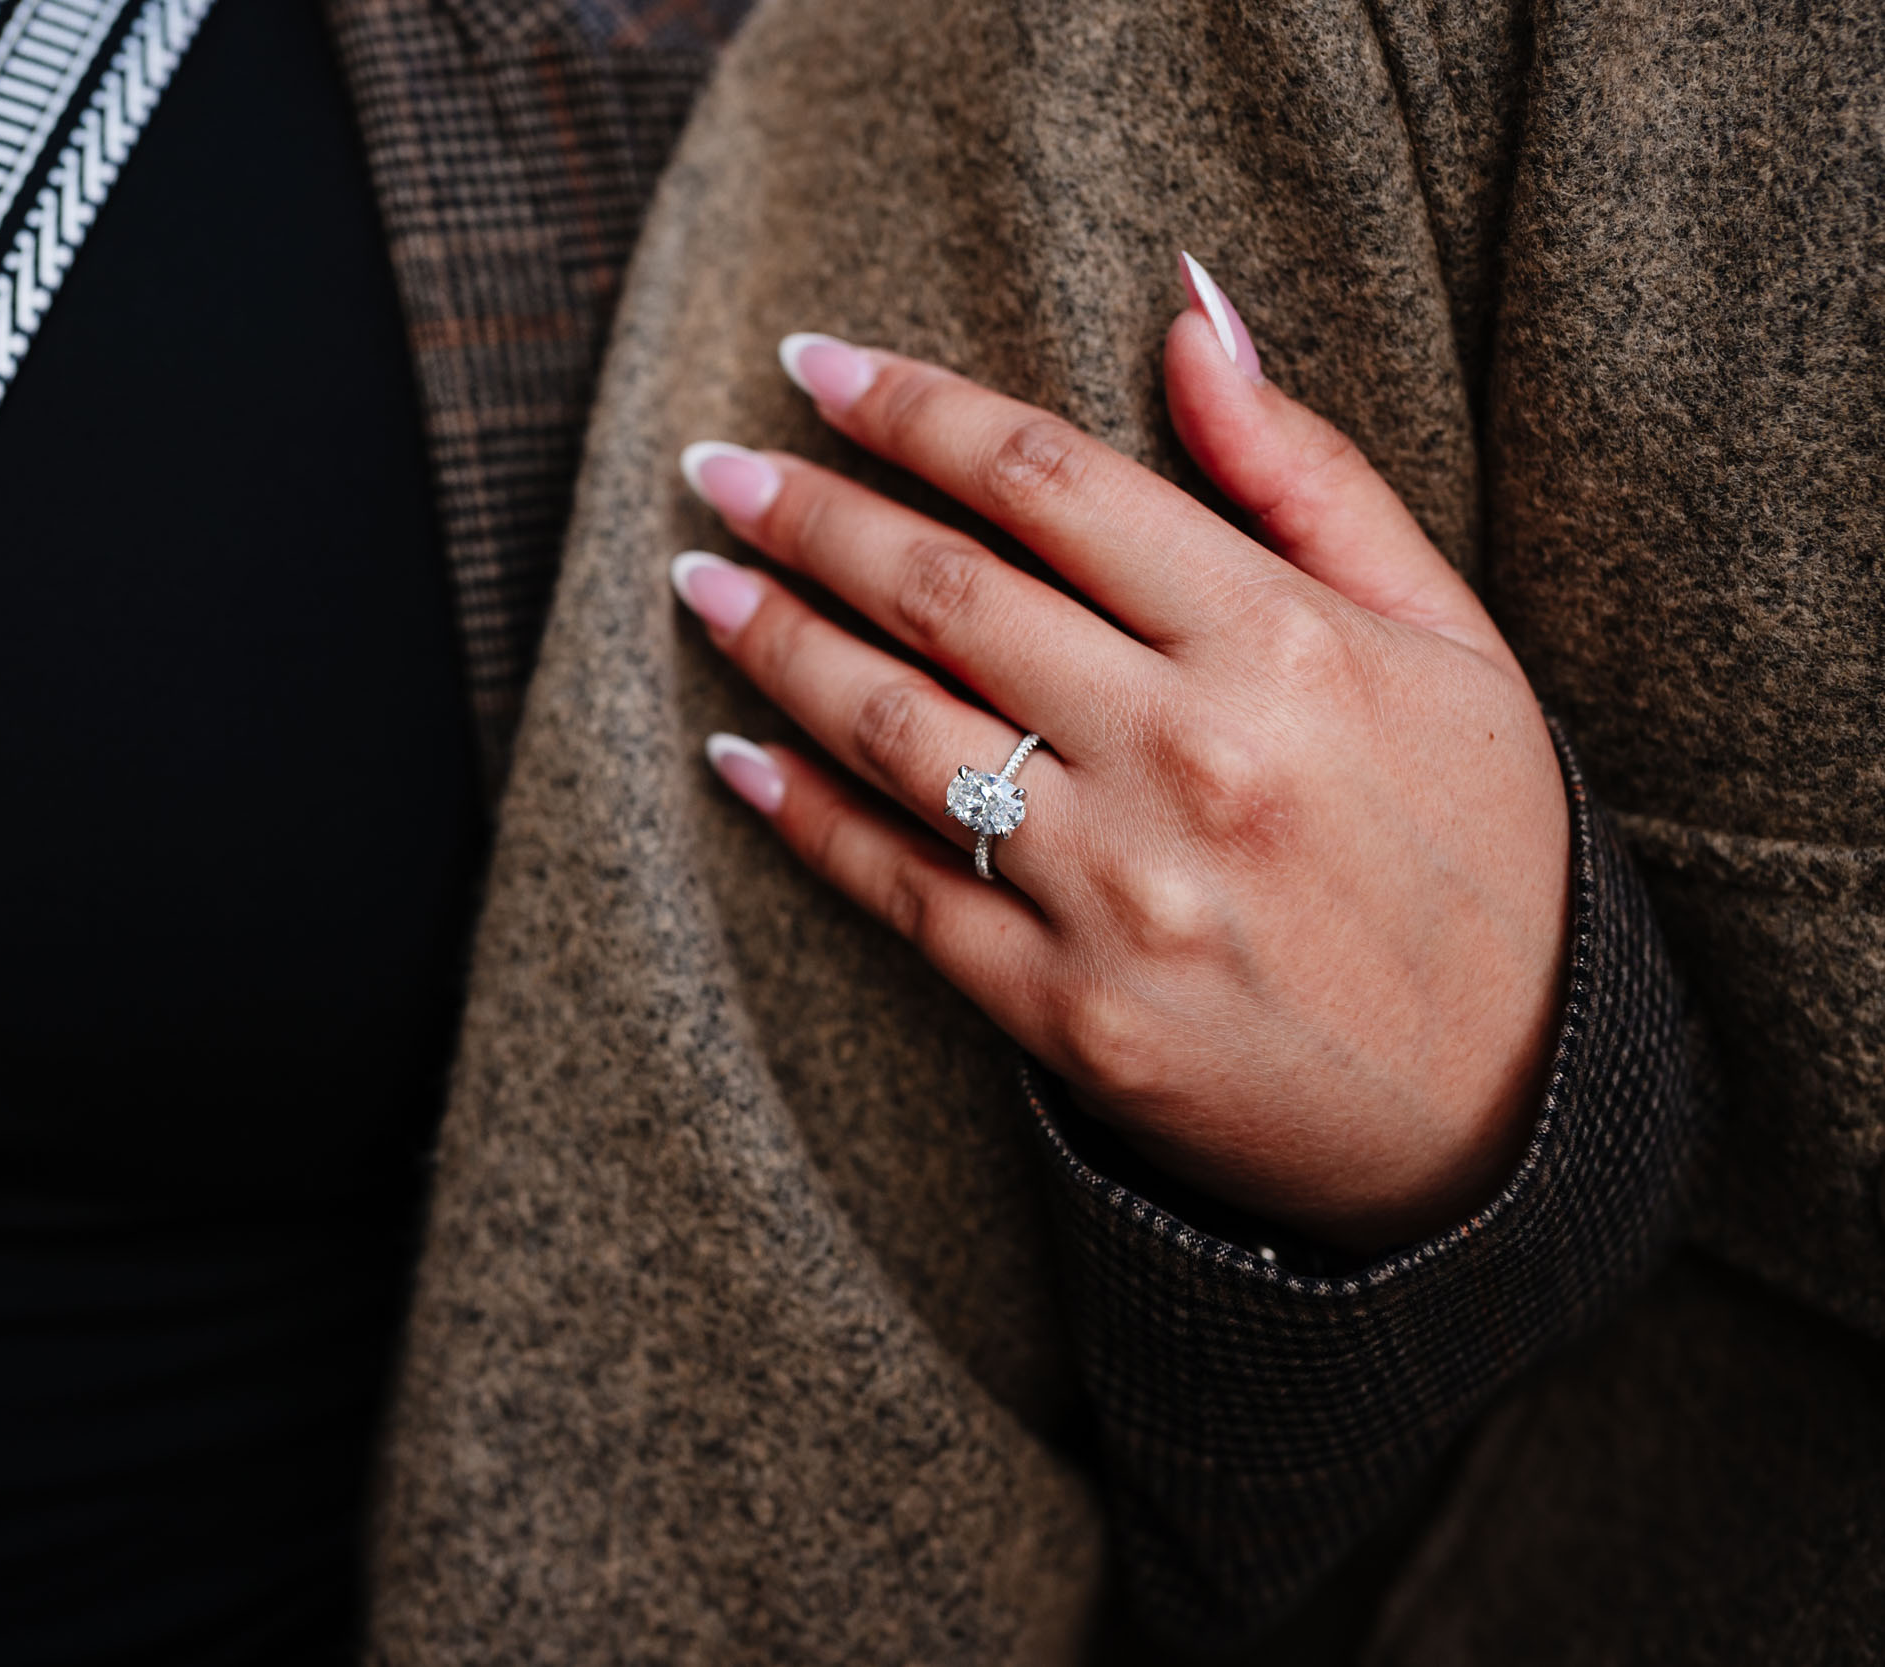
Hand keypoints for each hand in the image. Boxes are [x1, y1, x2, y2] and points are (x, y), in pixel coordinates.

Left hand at [674, 255, 1568, 1252]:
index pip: (1047, 477)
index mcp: (1283, 643)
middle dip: (805, 512)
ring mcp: (1118, 892)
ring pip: (894, 728)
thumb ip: (1307, 475)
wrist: (1507, 1116)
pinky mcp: (1065, 1009)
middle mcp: (1189, 756)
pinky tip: (733, 752)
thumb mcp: (1449, 640)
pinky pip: (897, 887)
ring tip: (699, 581)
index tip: (811, 362)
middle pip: (942, 591)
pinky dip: (801, 813)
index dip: (910, 406)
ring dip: (774, 640)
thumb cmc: (1478, 852)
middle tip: (714, 467)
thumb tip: (1189, 313)